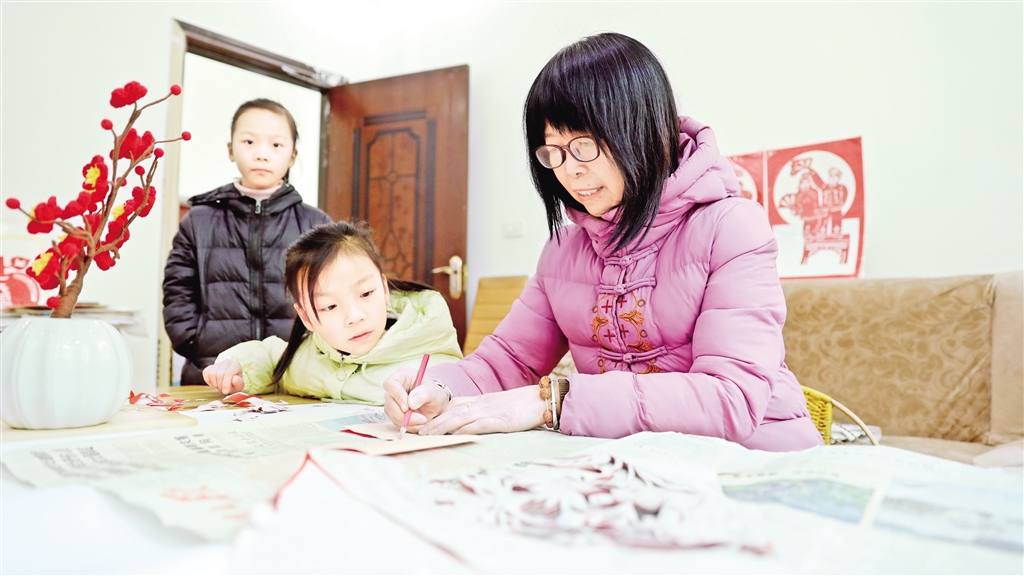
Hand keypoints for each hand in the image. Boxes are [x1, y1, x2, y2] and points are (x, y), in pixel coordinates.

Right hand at [202, 360, 243, 393]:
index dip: (226, 384)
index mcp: (236, 366)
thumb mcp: (239, 386)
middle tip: (222, 390)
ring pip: (211, 373)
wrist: (229, 382)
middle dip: (220, 385)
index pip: (228, 373)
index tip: (225, 392)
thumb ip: (239, 383)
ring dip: (214, 383)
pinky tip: (214, 383)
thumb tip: (235, 379)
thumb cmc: (235, 384)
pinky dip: (208, 380)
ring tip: (219, 387)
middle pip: (219, 374)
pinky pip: (205, 372)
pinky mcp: (210, 366)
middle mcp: (227, 362)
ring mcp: (218, 363)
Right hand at [383, 367, 449, 432]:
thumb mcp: (434, 392)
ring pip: (391, 413)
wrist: (436, 405)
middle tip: (421, 419)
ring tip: (423, 420)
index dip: (397, 395)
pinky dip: (408, 425)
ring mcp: (393, 400)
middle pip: (389, 401)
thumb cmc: (434, 393)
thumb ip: (423, 394)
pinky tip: (419, 423)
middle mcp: (395, 387)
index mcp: (403, 375)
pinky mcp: (394, 412)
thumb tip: (410, 403)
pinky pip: (396, 421)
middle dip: (403, 414)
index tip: (407, 407)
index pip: (391, 383)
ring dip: (407, 421)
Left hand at [418, 385, 546, 435]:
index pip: (452, 405)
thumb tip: (467, 426)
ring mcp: (490, 412)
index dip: (436, 414)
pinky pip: (478, 425)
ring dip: (441, 427)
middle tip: (417, 432)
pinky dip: (464, 430)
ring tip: (427, 435)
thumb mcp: (498, 408)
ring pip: (459, 418)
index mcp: (480, 401)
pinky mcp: (500, 421)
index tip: (422, 423)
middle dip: (433, 422)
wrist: (540, 400)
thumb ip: (482, 414)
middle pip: (451, 412)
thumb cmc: (521, 406)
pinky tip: (453, 436)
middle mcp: (481, 404)